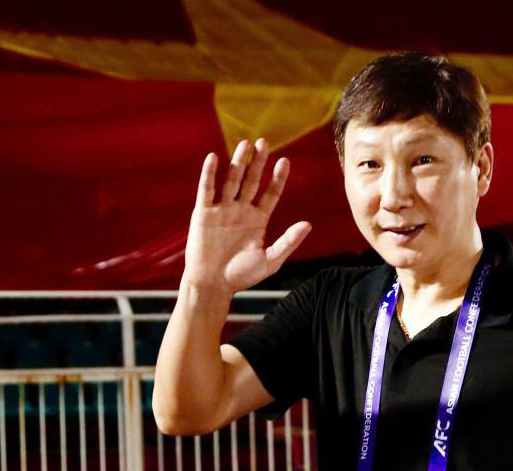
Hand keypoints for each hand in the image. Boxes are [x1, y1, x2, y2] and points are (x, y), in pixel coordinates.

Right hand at [182, 139, 311, 293]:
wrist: (213, 285)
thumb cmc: (241, 276)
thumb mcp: (271, 260)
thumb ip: (289, 242)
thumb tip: (308, 224)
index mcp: (258, 219)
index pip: (270, 193)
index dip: (277, 178)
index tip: (285, 161)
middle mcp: (241, 210)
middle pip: (251, 180)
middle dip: (258, 162)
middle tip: (264, 142)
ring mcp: (222, 210)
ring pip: (231, 180)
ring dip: (237, 162)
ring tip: (245, 144)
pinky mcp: (203, 213)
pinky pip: (207, 190)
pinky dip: (209, 174)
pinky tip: (214, 158)